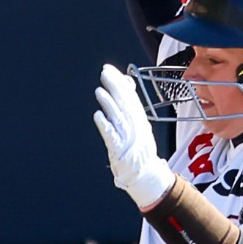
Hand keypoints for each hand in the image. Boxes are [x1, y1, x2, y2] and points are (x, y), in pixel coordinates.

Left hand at [94, 65, 169, 210]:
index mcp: (139, 118)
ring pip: (119, 117)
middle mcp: (135, 126)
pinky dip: (105, 125)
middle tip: (104, 74)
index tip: (109, 69)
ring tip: (99, 91)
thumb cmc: (138, 147)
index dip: (119, 82)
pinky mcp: (120, 150)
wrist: (145, 174)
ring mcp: (128, 138)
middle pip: (125, 103)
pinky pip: (112, 136)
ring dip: (109, 104)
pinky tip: (97, 116)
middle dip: (115, 87)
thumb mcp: (138, 121)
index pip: (129, 95)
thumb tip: (126, 81)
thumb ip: (130, 102)